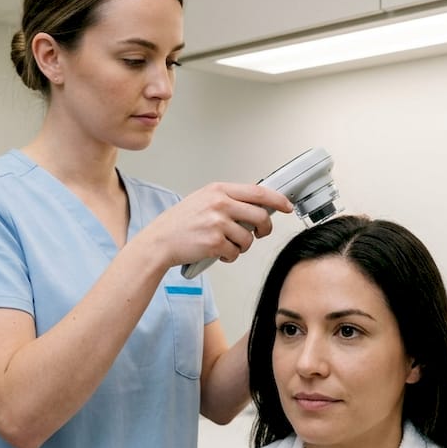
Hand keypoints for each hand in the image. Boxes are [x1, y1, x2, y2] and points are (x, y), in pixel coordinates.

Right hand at [144, 182, 292, 268]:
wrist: (159, 242)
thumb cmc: (179, 224)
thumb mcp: (203, 200)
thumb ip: (227, 200)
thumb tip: (255, 206)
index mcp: (218, 190)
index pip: (258, 191)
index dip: (277, 199)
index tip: (287, 206)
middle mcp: (220, 203)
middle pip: (260, 216)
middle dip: (265, 229)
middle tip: (260, 234)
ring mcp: (218, 222)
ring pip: (249, 238)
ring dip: (242, 246)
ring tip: (227, 245)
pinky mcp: (215, 242)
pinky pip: (235, 253)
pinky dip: (230, 257)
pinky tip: (218, 253)